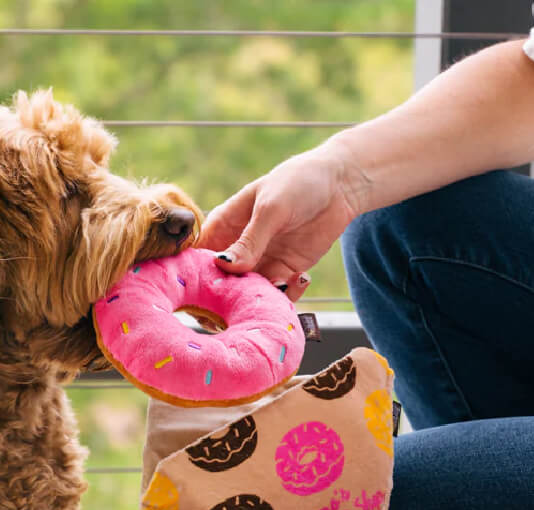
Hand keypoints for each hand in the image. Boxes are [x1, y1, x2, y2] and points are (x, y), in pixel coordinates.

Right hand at [197, 145, 361, 300]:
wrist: (341, 185)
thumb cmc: (299, 182)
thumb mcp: (271, 208)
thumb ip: (250, 240)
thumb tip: (225, 266)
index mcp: (222, 227)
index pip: (195, 258)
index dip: (192, 278)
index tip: (202, 295)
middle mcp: (236, 249)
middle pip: (217, 286)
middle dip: (226, 300)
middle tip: (245, 302)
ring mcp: (259, 264)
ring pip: (245, 297)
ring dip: (259, 300)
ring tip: (281, 286)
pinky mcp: (283, 274)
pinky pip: (277, 297)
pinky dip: (287, 297)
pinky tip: (301, 277)